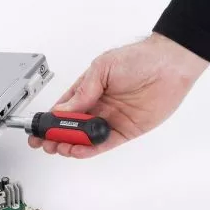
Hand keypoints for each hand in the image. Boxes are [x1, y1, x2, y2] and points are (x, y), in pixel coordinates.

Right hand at [29, 33, 209, 157]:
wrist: (170, 64)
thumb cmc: (139, 59)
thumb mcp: (103, 68)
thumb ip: (84, 91)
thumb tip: (64, 109)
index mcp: (88, 90)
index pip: (63, 109)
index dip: (50, 121)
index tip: (39, 130)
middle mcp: (97, 106)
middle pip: (71, 127)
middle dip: (56, 137)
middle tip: (46, 144)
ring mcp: (110, 120)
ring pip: (84, 139)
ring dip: (70, 145)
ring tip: (60, 148)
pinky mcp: (124, 131)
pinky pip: (103, 144)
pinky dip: (89, 149)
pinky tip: (78, 150)